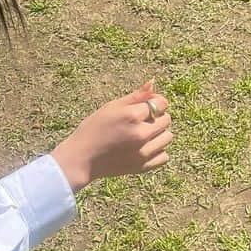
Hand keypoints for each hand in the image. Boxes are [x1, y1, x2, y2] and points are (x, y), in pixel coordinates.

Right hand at [51, 81, 172, 192]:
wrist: (82, 158)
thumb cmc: (93, 128)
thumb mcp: (111, 107)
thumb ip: (135, 96)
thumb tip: (153, 82)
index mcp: (133, 115)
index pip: (162, 103)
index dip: (156, 101)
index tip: (146, 105)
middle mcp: (141, 133)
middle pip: (166, 119)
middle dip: (157, 116)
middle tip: (140, 120)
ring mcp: (143, 152)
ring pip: (168, 137)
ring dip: (159, 134)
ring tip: (143, 134)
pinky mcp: (143, 167)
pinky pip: (164, 156)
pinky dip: (158, 151)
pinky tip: (145, 148)